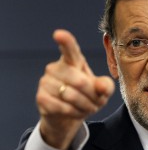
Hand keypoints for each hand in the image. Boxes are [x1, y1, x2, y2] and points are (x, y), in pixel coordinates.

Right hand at [36, 29, 114, 149]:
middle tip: (98, 103)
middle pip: (80, 81)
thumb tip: (101, 87)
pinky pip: (62, 107)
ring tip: (88, 107)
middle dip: (93, 96)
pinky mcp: (41, 97)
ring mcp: (46, 82)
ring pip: (71, 96)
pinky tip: (76, 112)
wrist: (69, 115)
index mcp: (73, 60)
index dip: (65, 41)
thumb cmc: (88, 96)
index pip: (69, 49)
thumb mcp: (102, 91)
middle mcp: (56, 67)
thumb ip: (106, 86)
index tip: (58, 34)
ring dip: (85, 106)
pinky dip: (75, 113)